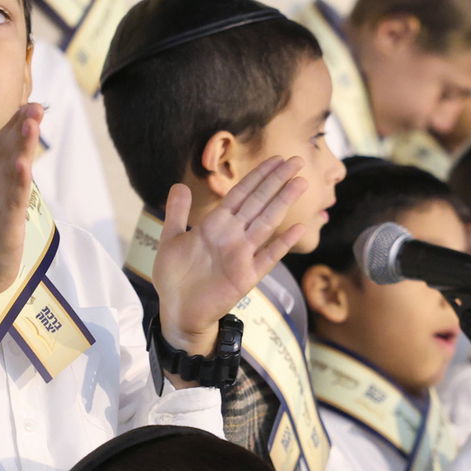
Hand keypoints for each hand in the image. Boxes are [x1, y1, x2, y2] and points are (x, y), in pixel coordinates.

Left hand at [152, 156, 306, 358]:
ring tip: (300, 183)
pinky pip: (267, 257)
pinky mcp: (246, 277)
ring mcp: (242, 255)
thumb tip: (179, 184)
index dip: (259, 176)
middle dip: (276, 181)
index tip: (276, 159)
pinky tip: (296, 229)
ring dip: (282, 203)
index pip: (242, 194)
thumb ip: (176, 213)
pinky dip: (281, 244)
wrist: (178, 311)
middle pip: (258, 202)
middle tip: (296, 161)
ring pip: (266, 223)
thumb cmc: (175, 277)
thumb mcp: (170, 239)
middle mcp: (232, 236)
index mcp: (216, 225)